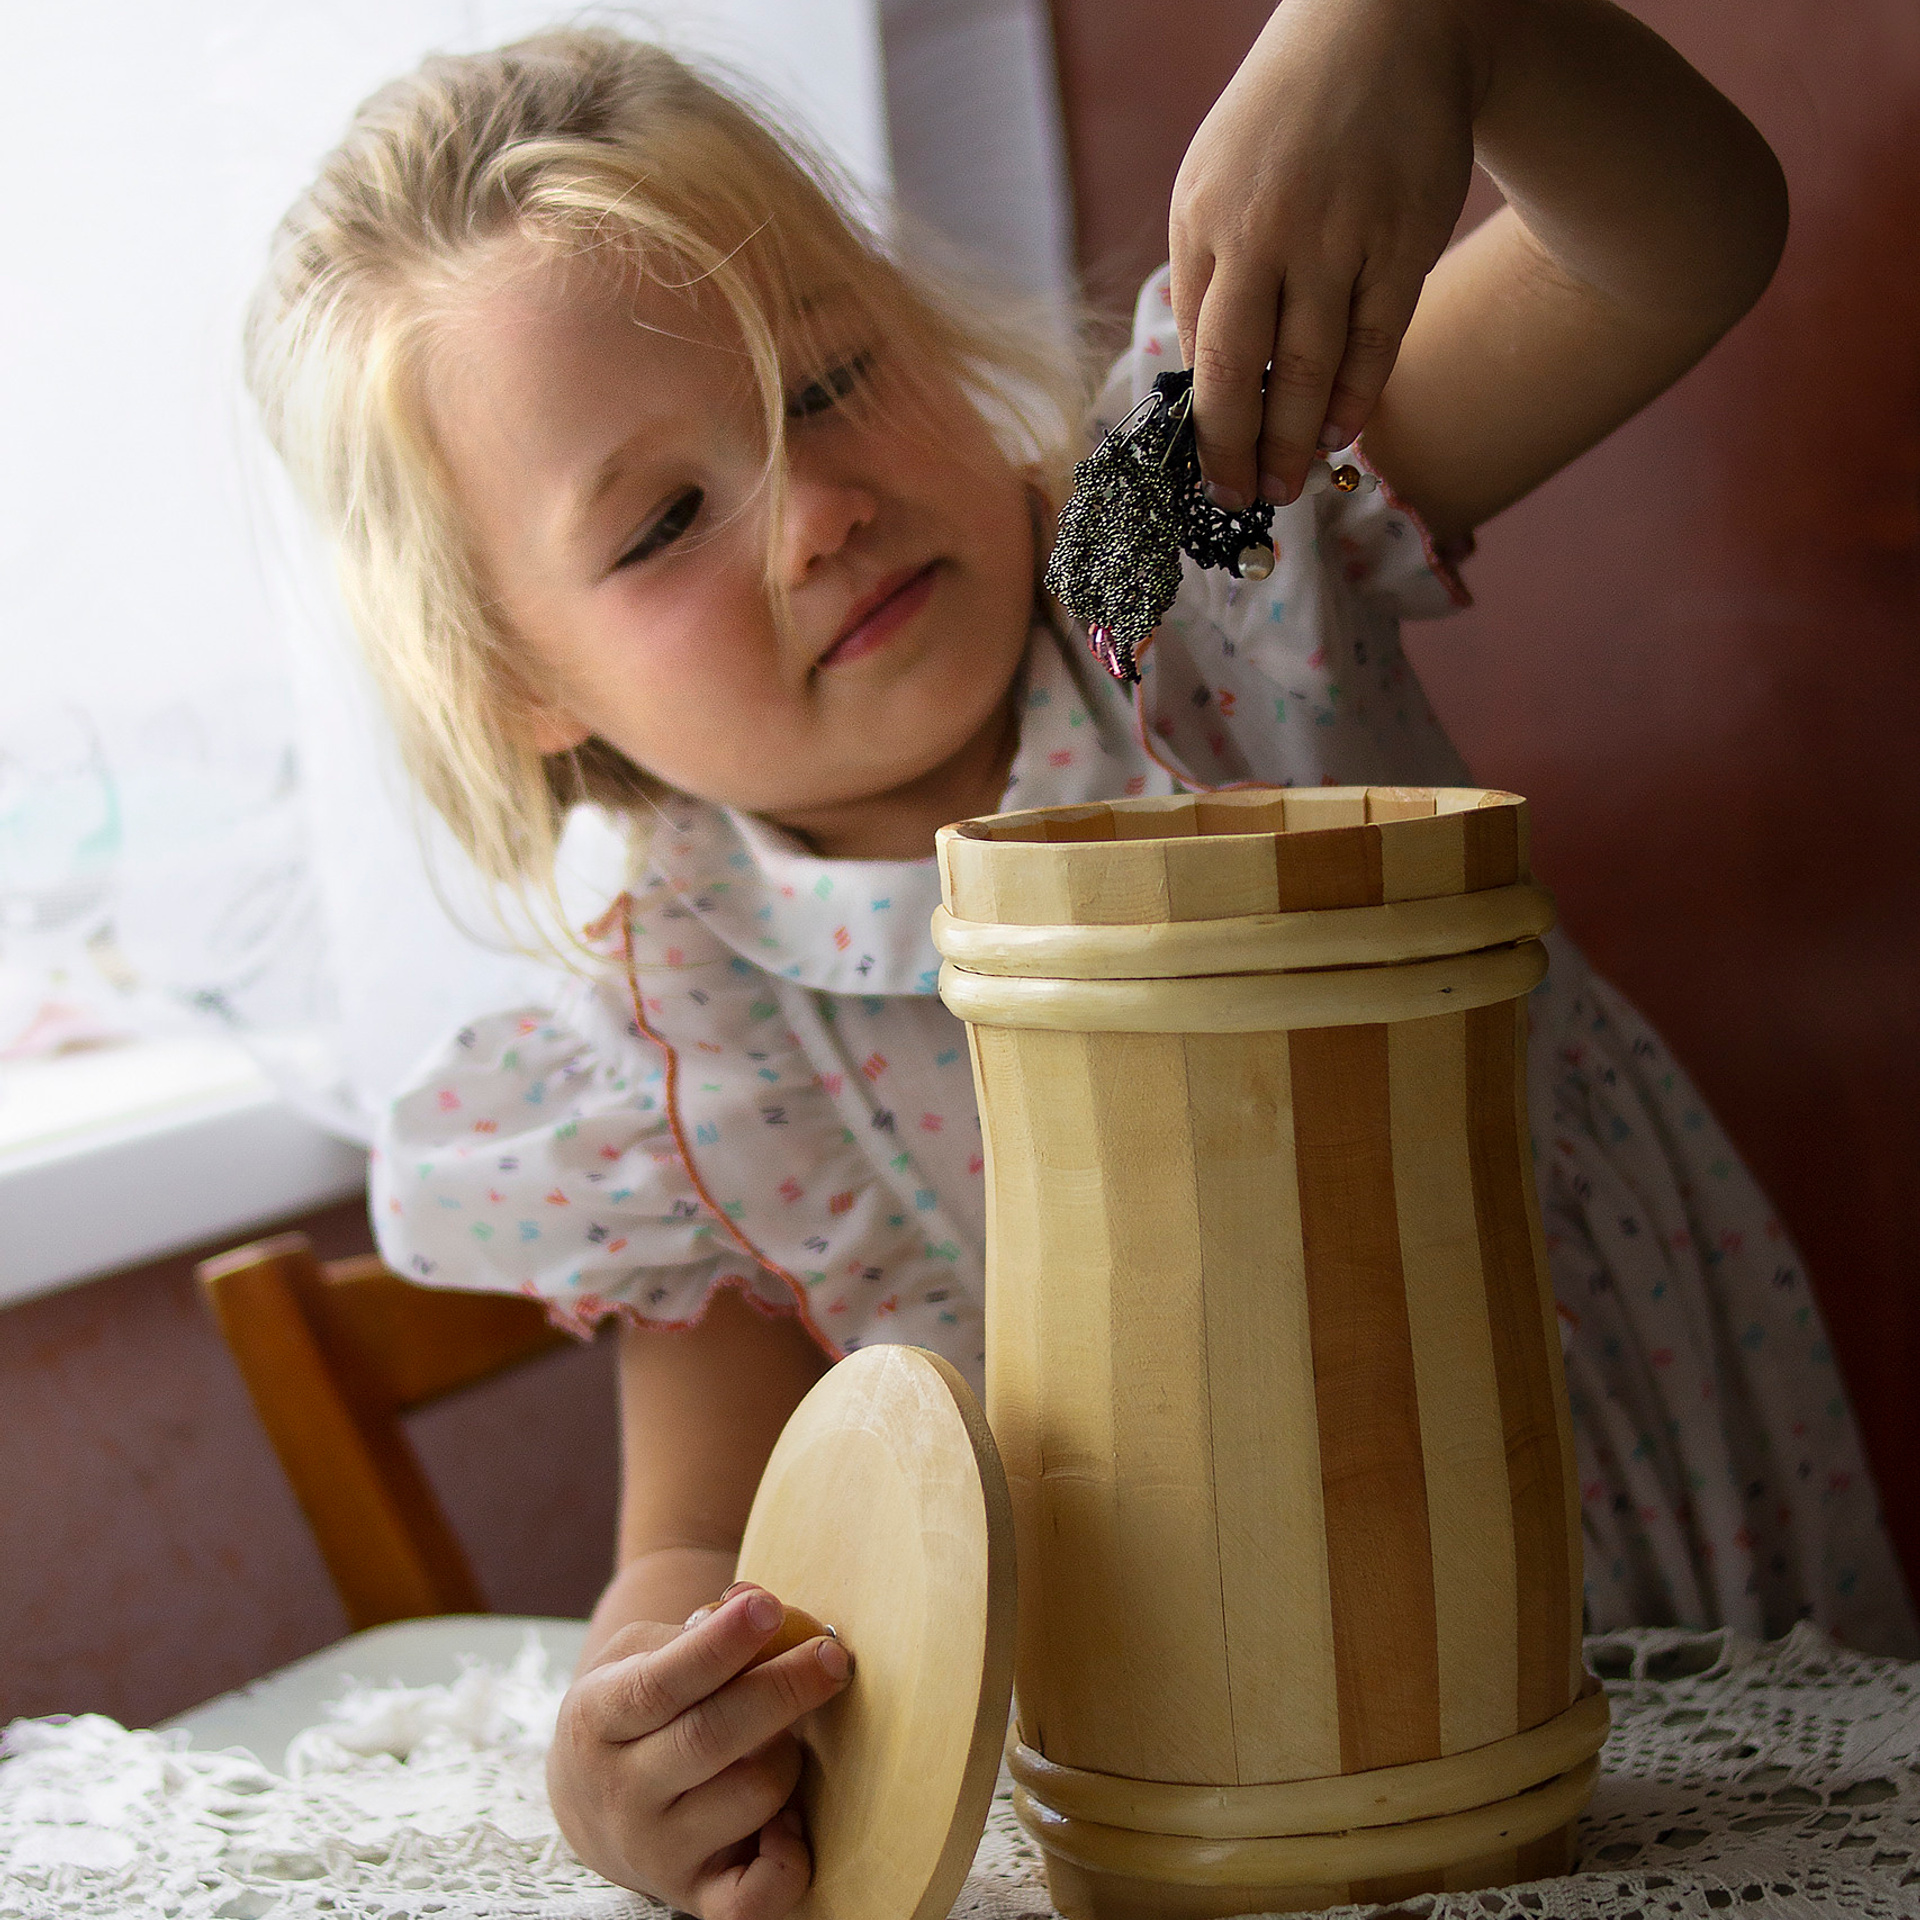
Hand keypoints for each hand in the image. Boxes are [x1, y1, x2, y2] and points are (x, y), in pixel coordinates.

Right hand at [547, 1583, 854, 1918]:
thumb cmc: (637, 1706)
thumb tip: (753, 1605)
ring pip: (751, 1795)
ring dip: (788, 1754)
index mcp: (597, 1718)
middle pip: (711, 1737)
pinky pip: (757, 1897)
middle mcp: (621, 1792)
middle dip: (782, 1690)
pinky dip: (791, 1859)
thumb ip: (695, 1630)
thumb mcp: (640, 1654)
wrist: (592, 1799)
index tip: (768, 1607)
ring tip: (786, 1736)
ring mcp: (657, 1851)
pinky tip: (793, 1818)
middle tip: (830, 1656)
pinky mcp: (696, 1897)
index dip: (719, 1644)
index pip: (661, 1682)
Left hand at [1169, 0, 1490, 506]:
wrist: (1390, 26)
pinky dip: (1356, 398)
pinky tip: (1340, 432)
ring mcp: (1335, 237)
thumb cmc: (1290, 122)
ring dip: (1293, 440)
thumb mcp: (1220, 179)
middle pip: (1239, 373)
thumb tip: (1208, 381)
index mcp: (1202, 218)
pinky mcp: (1401, 241)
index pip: (1196, 346)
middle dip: (1233, 453)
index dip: (1199, 421)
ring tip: (1287, 482)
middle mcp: (1262, 230)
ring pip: (1309, 370)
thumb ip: (1212, 273)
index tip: (1201, 470)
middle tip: (1238, 500)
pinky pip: (1375, 343)